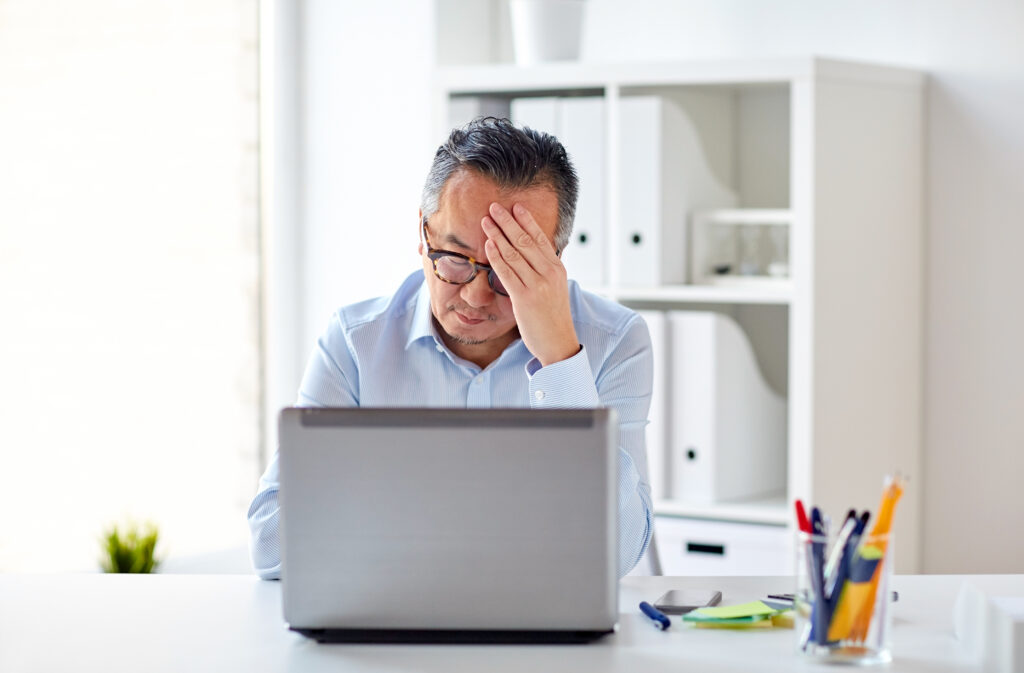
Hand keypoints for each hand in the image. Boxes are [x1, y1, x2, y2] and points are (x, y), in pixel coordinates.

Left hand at [482, 202, 579, 365]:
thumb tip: (532, 254)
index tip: (516, 206)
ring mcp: (537, 285)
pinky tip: (488, 245)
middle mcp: (549, 273)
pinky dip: (496, 257)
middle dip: (508, 222)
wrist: (559, 343)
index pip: (540, 238)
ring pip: (514, 254)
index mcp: (557, 268)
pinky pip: (507, 273)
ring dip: (498, 235)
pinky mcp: (524, 298)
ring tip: (486, 221)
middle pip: (525, 241)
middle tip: (494, 207)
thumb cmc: (553, 316)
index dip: (527, 220)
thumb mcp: (554, 288)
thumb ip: (544, 270)